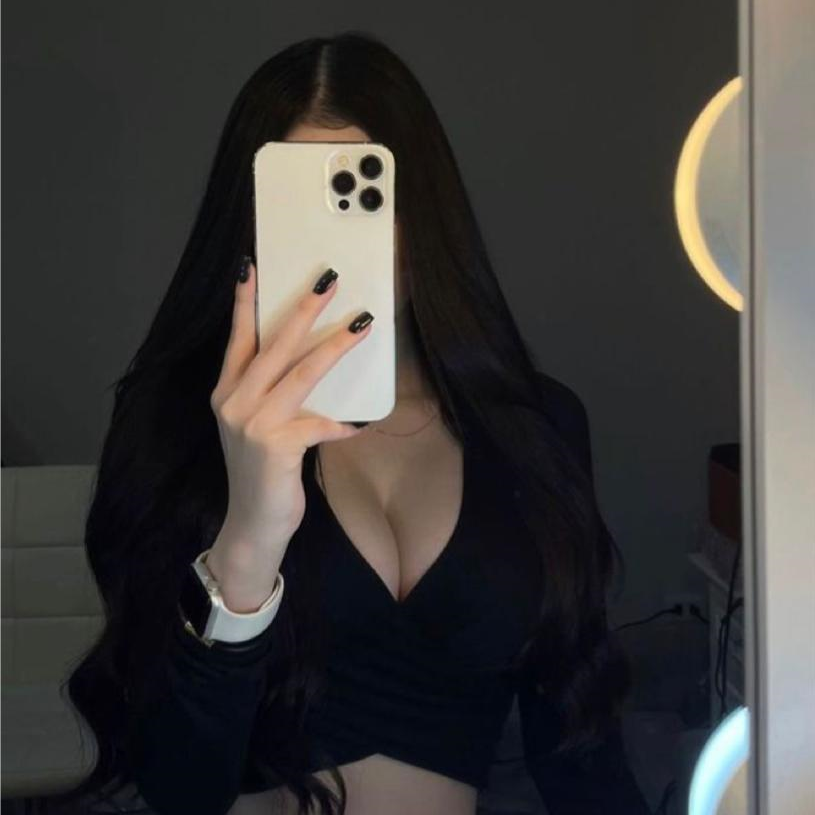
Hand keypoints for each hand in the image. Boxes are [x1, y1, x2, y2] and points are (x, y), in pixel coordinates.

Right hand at [207, 257, 372, 596]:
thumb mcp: (257, 428)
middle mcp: (234, 402)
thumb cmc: (263, 473)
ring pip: (300, 373)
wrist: (253, 524)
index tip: (251, 267)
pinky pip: (319, 424)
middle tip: (328, 280)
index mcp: (227, 393)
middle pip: (274, 345)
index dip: (245, 303)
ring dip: (334, 347)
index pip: (237, 339)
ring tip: (361, 324)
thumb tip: (312, 364)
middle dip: (303, 310)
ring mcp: (253, 423)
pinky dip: (340, 423)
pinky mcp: (276, 446)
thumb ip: (273, 397)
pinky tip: (357, 424)